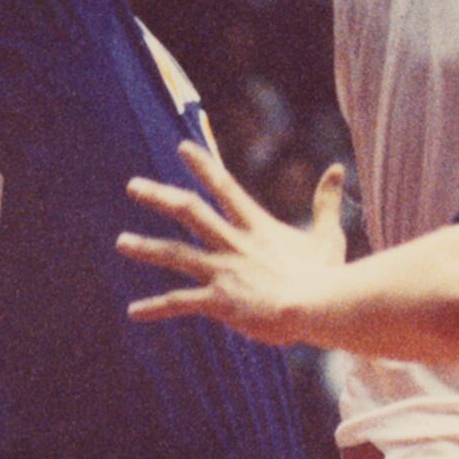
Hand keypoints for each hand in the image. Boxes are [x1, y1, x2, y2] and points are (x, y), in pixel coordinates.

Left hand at [118, 140, 346, 344]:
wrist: (318, 307)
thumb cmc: (327, 275)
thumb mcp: (329, 234)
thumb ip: (327, 201)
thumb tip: (338, 168)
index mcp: (256, 226)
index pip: (224, 186)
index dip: (202, 165)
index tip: (182, 147)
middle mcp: (233, 242)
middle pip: (189, 210)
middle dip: (159, 196)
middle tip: (132, 185)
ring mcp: (223, 271)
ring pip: (176, 253)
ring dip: (146, 247)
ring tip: (121, 242)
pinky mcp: (219, 302)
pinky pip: (180, 302)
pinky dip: (155, 307)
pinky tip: (133, 312)